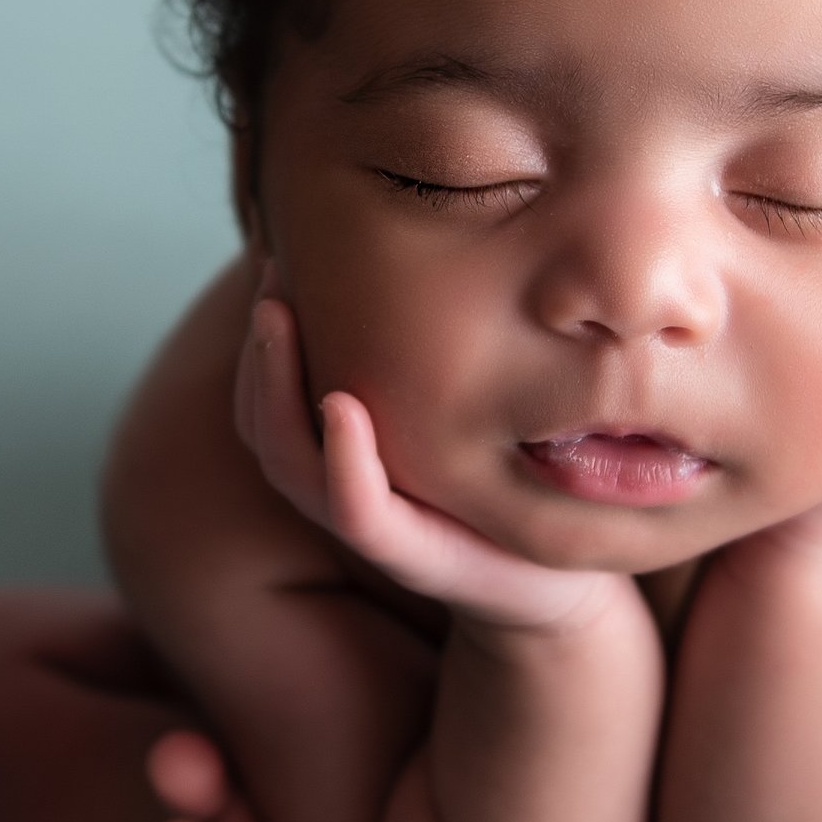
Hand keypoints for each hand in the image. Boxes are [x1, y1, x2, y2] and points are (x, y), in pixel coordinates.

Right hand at [231, 261, 633, 634]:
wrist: (563, 585)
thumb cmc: (517, 479)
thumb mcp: (468, 397)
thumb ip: (430, 341)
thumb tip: (423, 236)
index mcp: (346, 447)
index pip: (269, 387)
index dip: (264, 325)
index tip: (281, 252)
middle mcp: (346, 485)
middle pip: (262, 416)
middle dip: (258, 344)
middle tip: (273, 272)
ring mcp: (377, 524)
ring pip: (290, 461)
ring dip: (275, 386)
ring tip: (276, 316)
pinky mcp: (417, 556)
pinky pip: (357, 511)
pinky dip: (342, 460)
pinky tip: (344, 405)